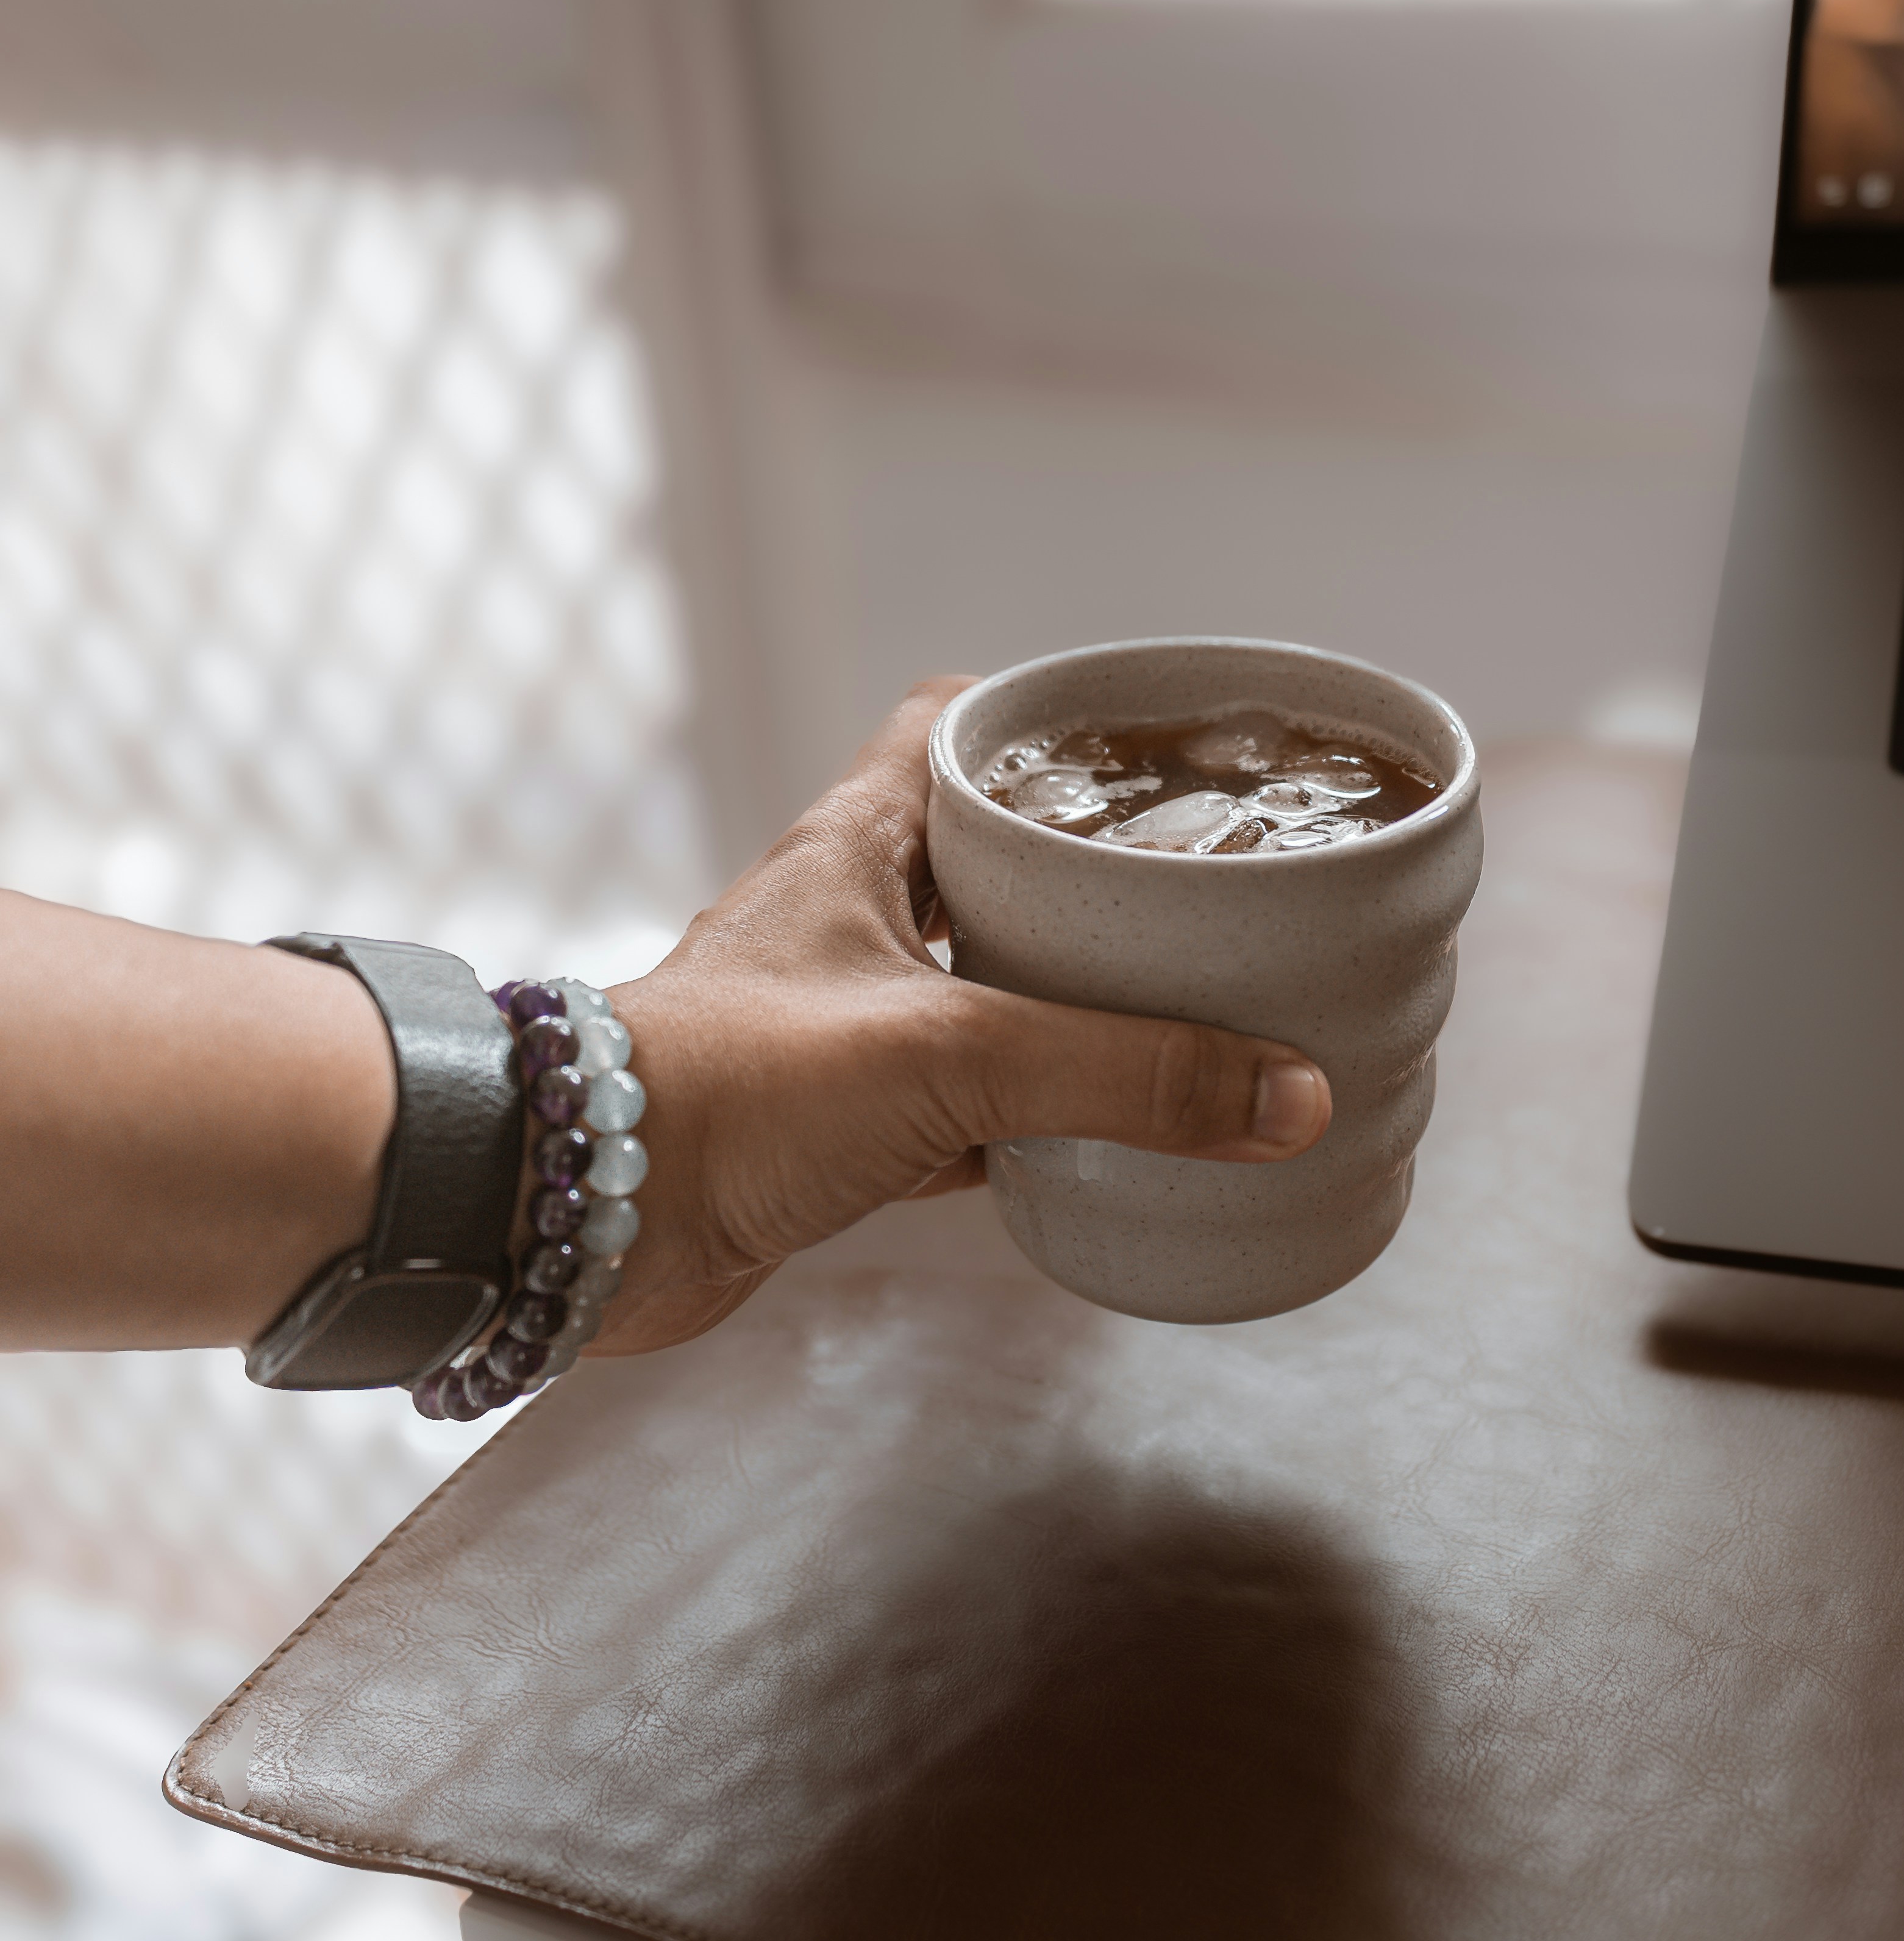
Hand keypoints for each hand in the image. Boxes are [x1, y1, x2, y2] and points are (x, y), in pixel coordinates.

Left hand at [596, 680, 1332, 1353]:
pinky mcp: (833, 1133)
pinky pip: (960, 1113)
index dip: (1042, 718)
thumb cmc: (729, 1090)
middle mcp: (842, 925)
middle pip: (980, 862)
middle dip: (1084, 876)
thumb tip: (1290, 1093)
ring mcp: (836, 1031)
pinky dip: (1030, 1126)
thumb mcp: (955, 1055)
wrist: (575, 1221)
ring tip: (1177, 1013)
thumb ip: (1126, 1074)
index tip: (1141, 739)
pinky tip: (1100, 1147)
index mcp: (854, 848)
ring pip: (977, 993)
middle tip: (1189, 888)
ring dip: (1063, 1007)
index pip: (948, 725)